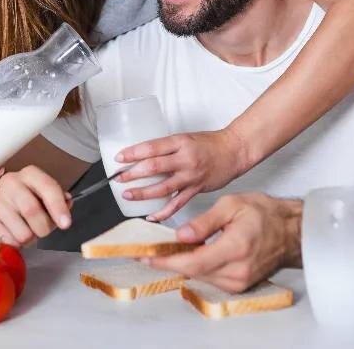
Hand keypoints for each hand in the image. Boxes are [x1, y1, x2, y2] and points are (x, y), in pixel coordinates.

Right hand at [0, 165, 73, 246]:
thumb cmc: (26, 204)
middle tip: (43, 232)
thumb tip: (67, 201)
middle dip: (43, 228)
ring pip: (22, 232)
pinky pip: (9, 241)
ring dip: (30, 239)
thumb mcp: (44, 198)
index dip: (58, 207)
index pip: (47, 187)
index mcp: (29, 174)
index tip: (66, 224)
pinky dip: (16, 244)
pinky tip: (13, 235)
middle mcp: (10, 182)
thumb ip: (59, 200)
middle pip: (32, 211)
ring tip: (26, 232)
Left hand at [115, 129, 248, 221]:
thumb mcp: (185, 138)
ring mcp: (191, 176)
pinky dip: (163, 212)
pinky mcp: (196, 189)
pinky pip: (177, 204)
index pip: (152, 147)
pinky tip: (151, 216)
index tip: (120, 158)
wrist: (234, 151)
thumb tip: (143, 157)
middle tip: (119, 179)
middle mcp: (185, 159)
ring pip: (163, 187)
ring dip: (143, 193)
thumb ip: (167, 148)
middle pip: (154, 167)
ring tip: (128, 195)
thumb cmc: (209, 143)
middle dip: (133, 174)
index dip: (133, 153)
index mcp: (180, 142)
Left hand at [146, 193, 300, 293]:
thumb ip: (204, 222)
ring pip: (201, 277)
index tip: (148, 257)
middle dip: (171, 261)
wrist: (291, 231)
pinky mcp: (240, 285)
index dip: (167, 261)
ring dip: (184, 264)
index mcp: (235, 248)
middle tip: (153, 250)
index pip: (193, 262)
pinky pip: (212, 279)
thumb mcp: (232, 205)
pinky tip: (193, 255)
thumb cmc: (266, 214)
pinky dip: (199, 267)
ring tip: (172, 250)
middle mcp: (238, 270)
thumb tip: (181, 236)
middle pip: (193, 272)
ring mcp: (240, 281)